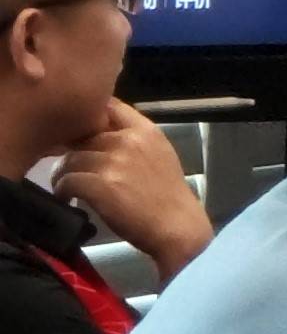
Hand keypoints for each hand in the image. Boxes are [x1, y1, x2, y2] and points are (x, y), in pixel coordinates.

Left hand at [53, 101, 209, 279]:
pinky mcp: (99, 185)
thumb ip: (134, 140)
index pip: (109, 106)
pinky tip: (68, 199)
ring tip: (68, 186)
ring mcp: (114, 162)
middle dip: (72, 151)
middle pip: (82, 136)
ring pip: (70, 159)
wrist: (177, 226)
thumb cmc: (168, 194)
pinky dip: (62, 191)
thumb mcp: (159, 155)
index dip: (89, 117)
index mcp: (146, 130)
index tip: (83, 134)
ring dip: (64, 173)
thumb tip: (99, 135)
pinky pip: (66, 180)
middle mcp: (129, 140)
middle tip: (72, 168)